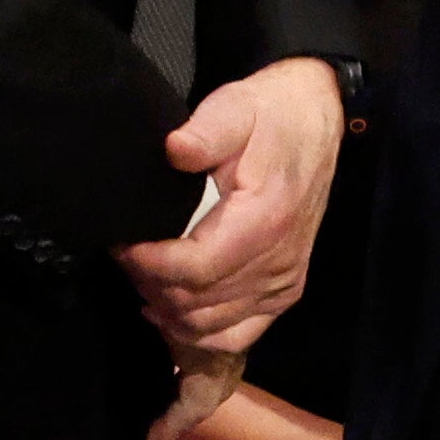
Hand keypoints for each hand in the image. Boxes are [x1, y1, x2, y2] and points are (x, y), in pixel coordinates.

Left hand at [118, 56, 344, 439]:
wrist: (318, 121)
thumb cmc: (272, 114)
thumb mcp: (237, 106)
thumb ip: (207, 128)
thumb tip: (174, 148)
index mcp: (266, 220)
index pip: (195, 270)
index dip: (148, 265)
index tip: (122, 243)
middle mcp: (279, 261)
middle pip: (197, 306)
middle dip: (151, 286)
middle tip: (125, 256)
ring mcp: (284, 281)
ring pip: (211, 328)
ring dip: (168, 311)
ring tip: (143, 279)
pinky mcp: (285, 290)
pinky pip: (237, 333)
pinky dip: (198, 332)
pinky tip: (169, 311)